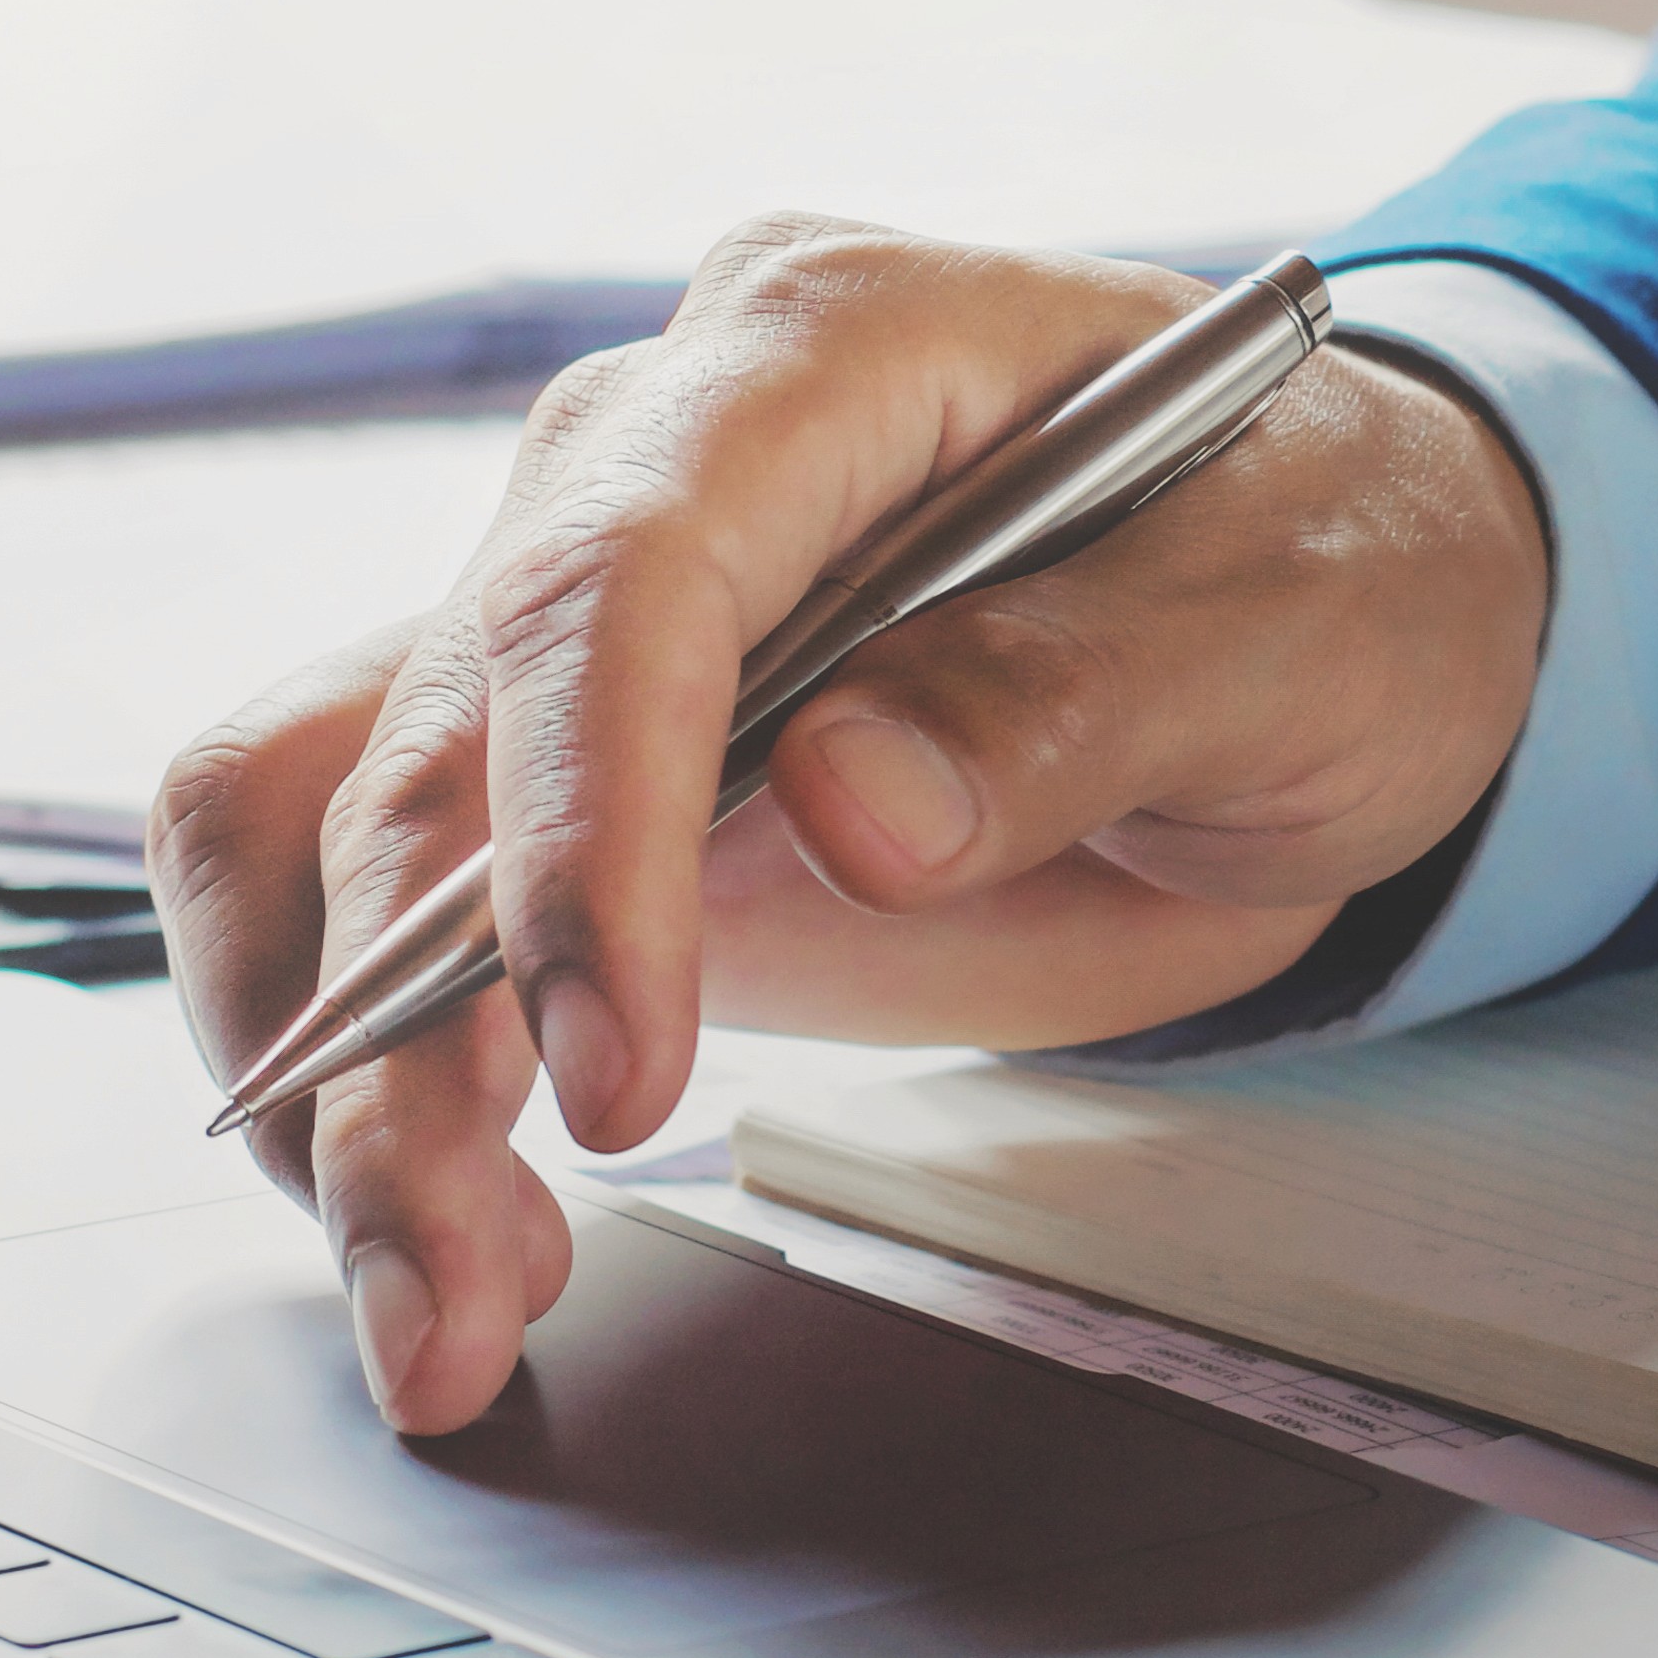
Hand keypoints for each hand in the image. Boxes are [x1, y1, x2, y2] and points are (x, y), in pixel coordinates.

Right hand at [150, 217, 1551, 1433]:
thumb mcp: (1289, 627)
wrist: (1335, 604)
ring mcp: (578, 611)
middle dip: (404, 1034)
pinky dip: (364, 1071)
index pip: (622, 576)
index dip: (585, 830)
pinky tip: (463, 1235)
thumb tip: (848, 800)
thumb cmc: (1330, 566)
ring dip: (336, 1076)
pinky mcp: (557, 763)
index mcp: (829, 349)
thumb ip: (1076, 700)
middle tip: (469, 1281)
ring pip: (322, 817)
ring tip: (450, 1308)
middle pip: (424, 728)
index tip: (616, 1068)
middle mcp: (648, 457)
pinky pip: (359, 886)